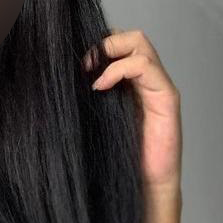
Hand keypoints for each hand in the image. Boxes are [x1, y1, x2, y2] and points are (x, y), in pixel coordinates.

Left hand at [84, 29, 181, 193]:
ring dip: (111, 50)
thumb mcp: (93, 118)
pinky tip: (102, 86)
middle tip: (83, 64)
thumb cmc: (117, 156)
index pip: (117, 44)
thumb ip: (86, 97)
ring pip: (140, 44)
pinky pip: (146, 66)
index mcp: (129, 83)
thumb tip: (56, 82)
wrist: (143, 185)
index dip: (96, 45)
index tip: (75, 64)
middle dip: (104, 42)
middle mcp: (146, 80)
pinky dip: (120, 69)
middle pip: (131, 37)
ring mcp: (158, 86)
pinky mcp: (166, 98)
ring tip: (91, 73)